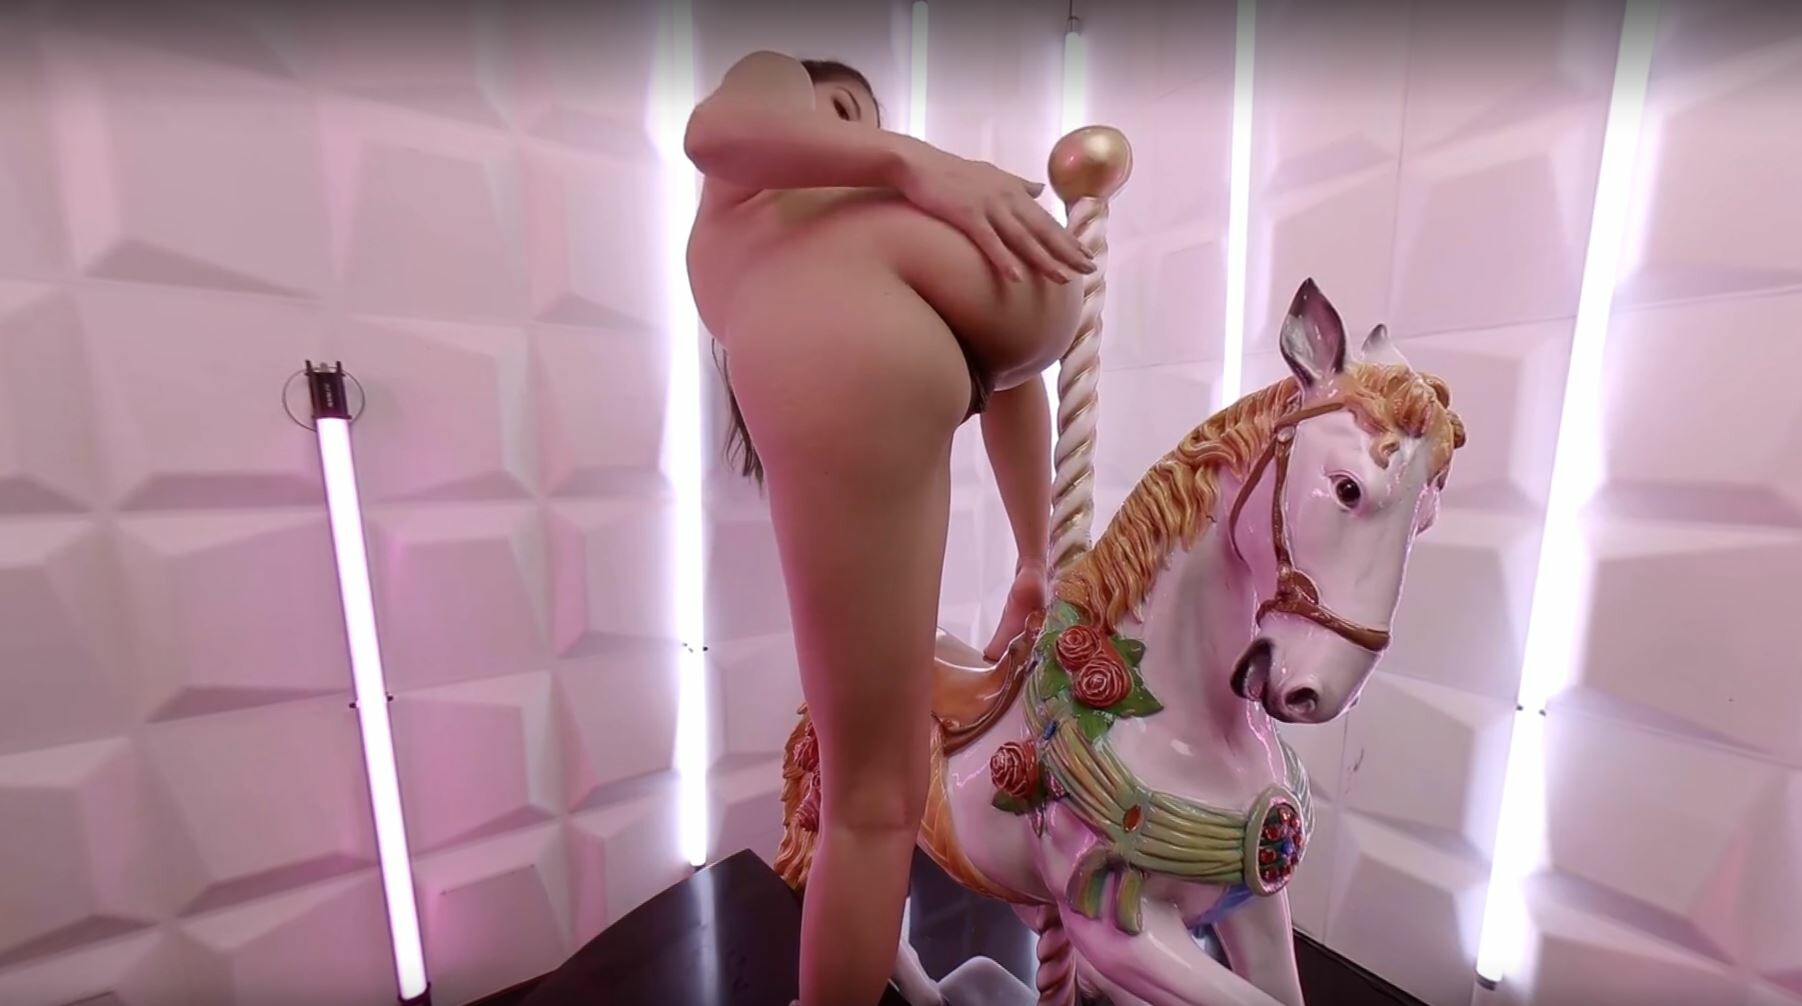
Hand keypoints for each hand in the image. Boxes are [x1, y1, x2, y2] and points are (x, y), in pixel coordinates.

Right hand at [895, 143, 1095, 283]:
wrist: (918, 164)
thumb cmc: (951, 171)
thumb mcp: (991, 173)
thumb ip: (1017, 183)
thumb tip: (1039, 188)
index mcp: (1013, 191)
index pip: (1046, 219)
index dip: (1067, 238)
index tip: (1086, 254)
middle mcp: (1007, 199)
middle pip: (1042, 230)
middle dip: (1066, 251)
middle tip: (1088, 269)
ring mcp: (988, 207)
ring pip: (1022, 238)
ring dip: (1044, 259)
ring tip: (1062, 278)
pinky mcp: (967, 216)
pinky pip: (989, 242)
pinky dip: (1004, 259)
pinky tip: (1017, 277)